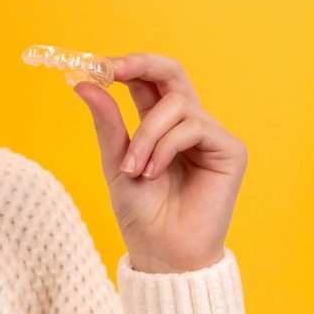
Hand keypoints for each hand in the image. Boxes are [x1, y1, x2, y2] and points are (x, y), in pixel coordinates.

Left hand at [72, 52, 247, 272]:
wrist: (161, 250)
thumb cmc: (140, 210)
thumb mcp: (114, 159)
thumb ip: (106, 121)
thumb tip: (83, 83)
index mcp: (157, 122)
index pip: (146, 79)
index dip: (125, 65)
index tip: (95, 64)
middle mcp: (186, 122)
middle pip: (171, 71)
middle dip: (141, 64)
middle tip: (112, 70)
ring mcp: (209, 134)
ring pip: (176, 104)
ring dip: (147, 135)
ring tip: (134, 169)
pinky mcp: (230, 149)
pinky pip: (193, 126)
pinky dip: (165, 147)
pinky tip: (154, 173)